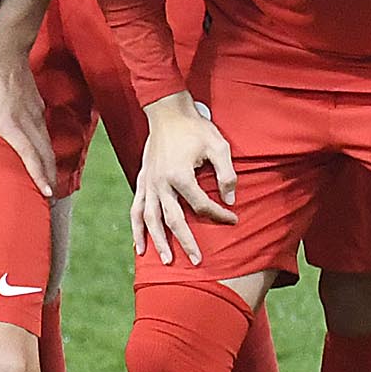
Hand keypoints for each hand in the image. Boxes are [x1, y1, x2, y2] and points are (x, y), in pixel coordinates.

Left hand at [0, 57, 56, 196]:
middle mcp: (28, 122)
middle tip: (50, 199)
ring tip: (50, 184)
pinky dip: (47, 150)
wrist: (6, 52)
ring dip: (50, 165)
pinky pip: (46, 134)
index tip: (46, 191)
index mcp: (10, 123)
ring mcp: (36, 115)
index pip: (29, 153)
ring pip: (48, 145)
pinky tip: (44, 157)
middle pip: (45, 155)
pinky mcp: (38, 109)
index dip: (38, 173)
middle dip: (49, 177)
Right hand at [131, 94, 237, 266]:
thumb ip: (226, 174)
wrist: (167, 111)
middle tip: (197, 260)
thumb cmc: (195, 128)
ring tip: (166, 261)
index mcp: (179, 175)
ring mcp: (148, 183)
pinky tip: (139, 246)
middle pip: (174, 219)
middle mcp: (160, 183)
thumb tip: (231, 199)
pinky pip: (136, 209)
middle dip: (186, 241)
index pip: (201, 204)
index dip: (219, 214)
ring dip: (158, 241)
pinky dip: (136, 229)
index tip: (233, 218)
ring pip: (150, 219)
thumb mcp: (219, 146)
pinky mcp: (142, 180)